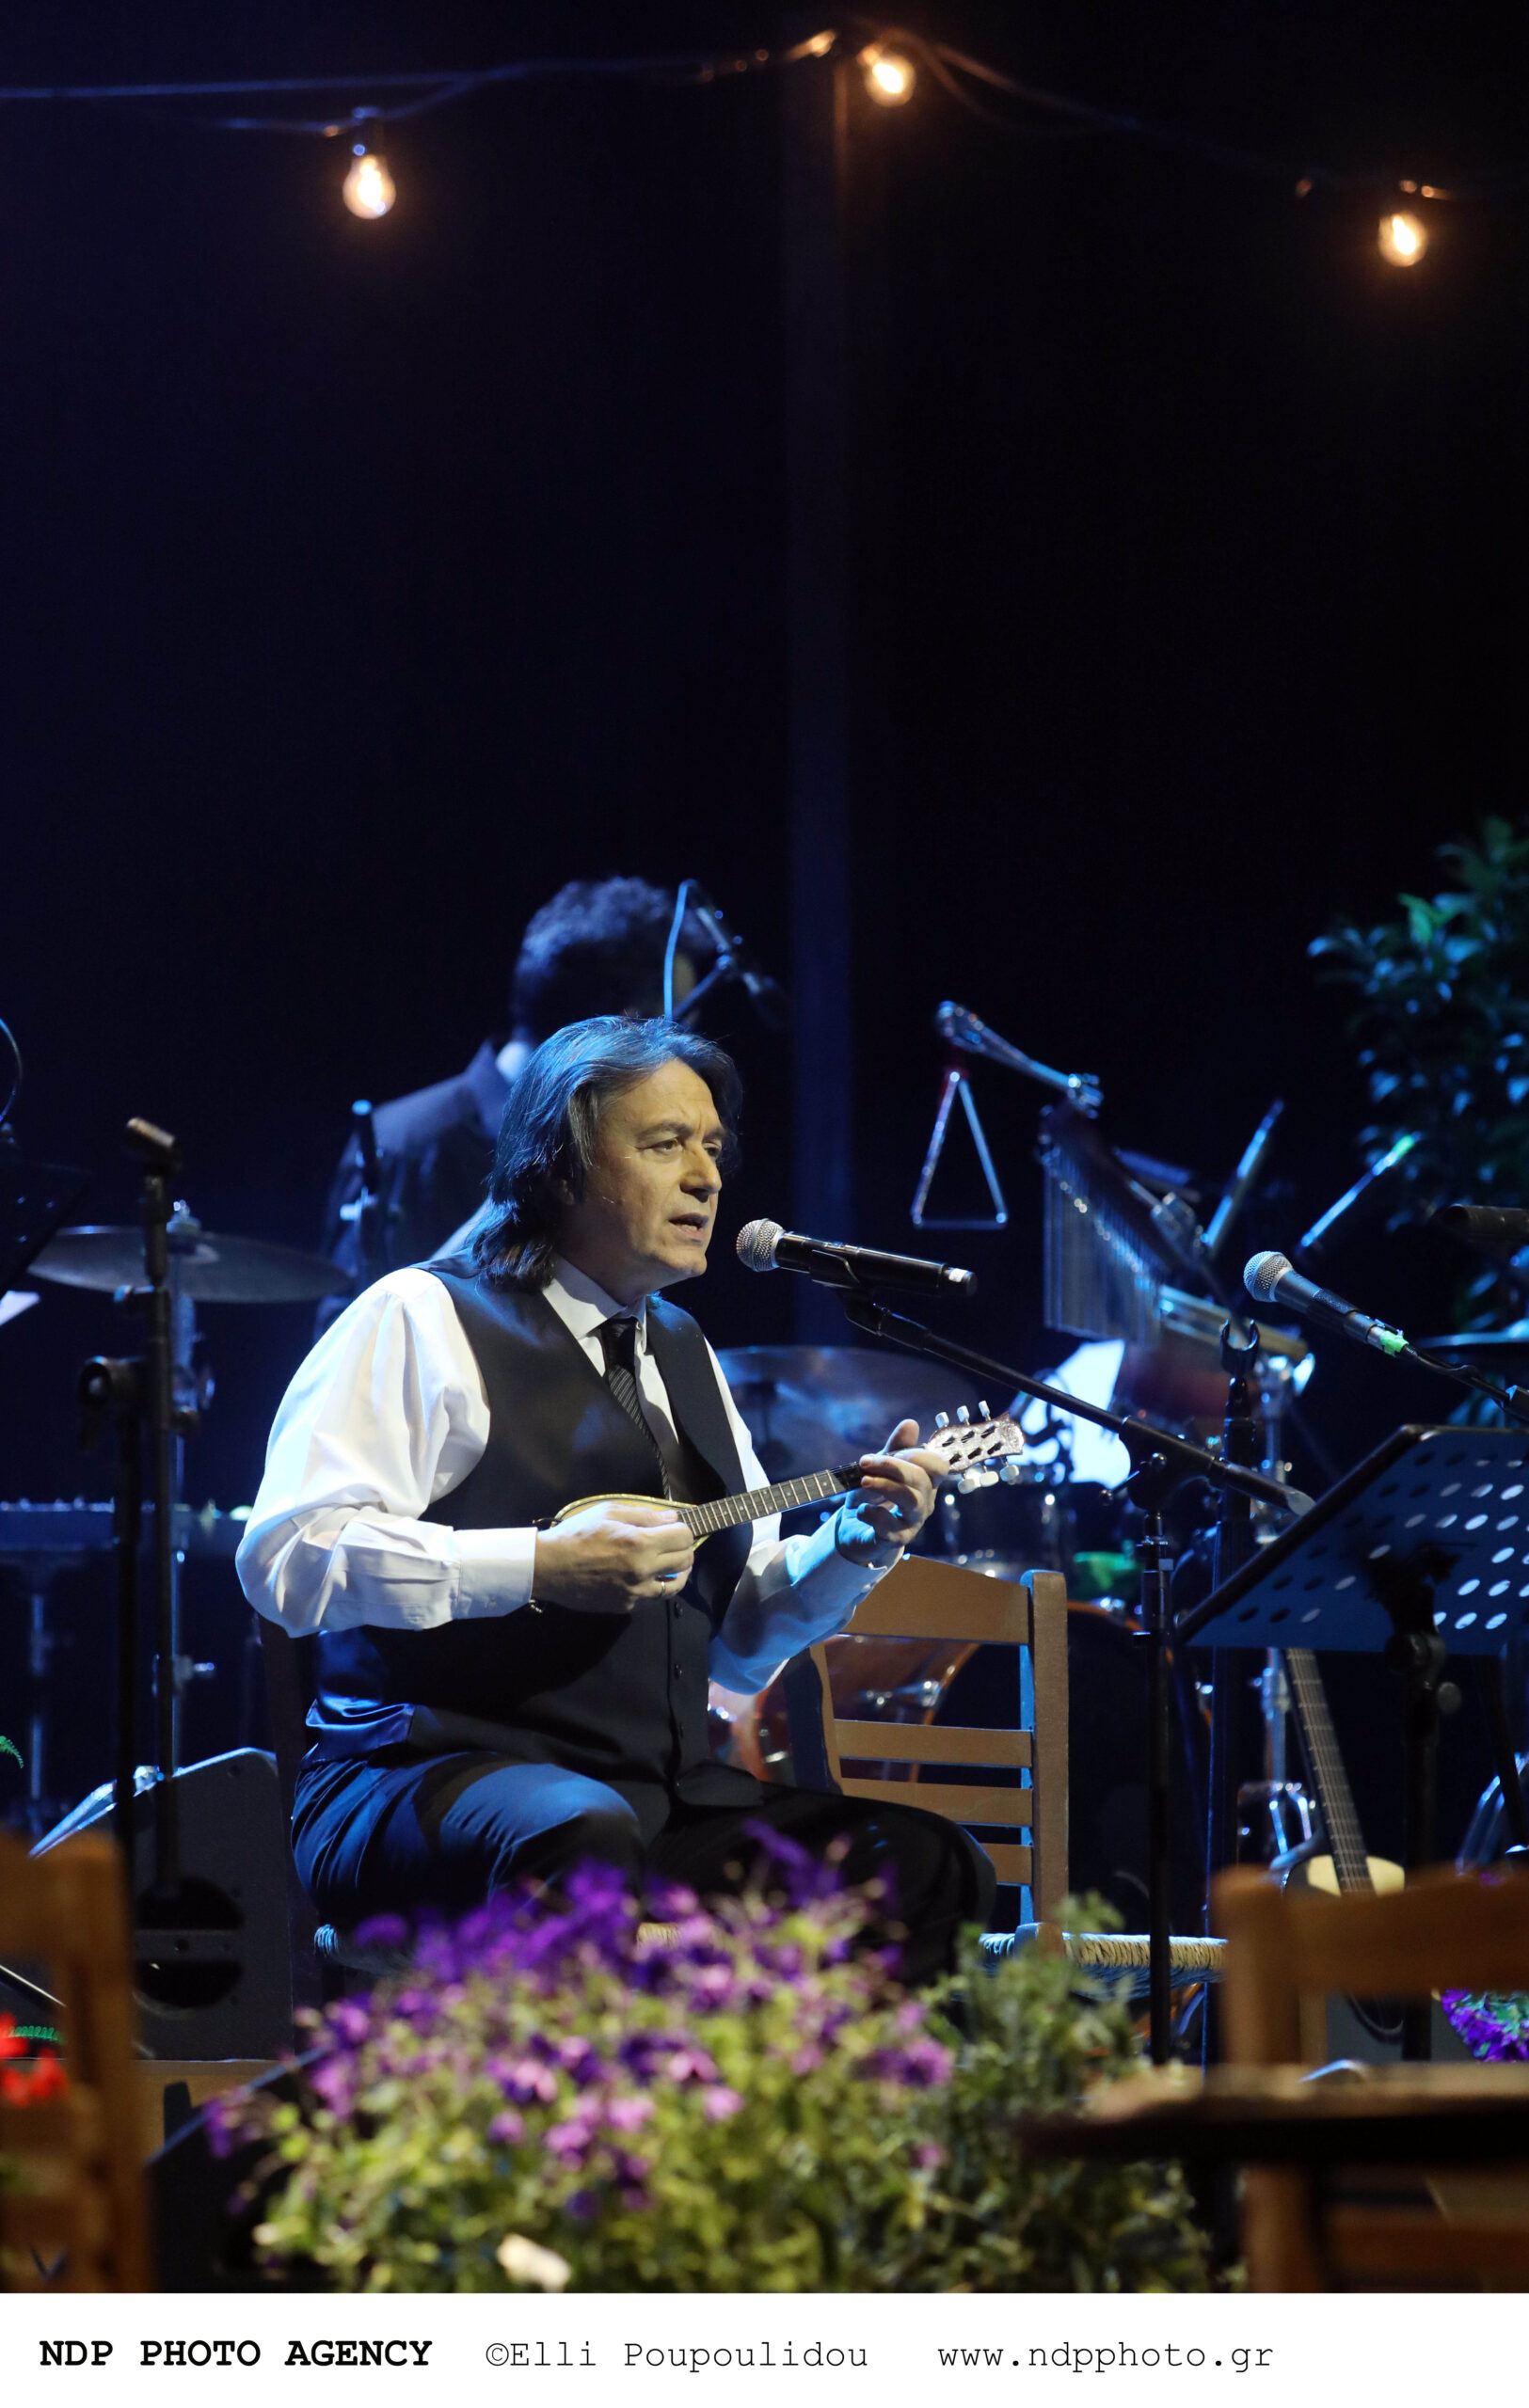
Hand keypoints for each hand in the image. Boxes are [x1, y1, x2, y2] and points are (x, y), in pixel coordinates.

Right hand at [532, 1501, 694, 1614]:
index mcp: (640, 1544)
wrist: (548, 1568)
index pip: (684, 1538)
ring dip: (676, 1573)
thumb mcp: (609, 1513)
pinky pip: (650, 1598)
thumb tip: (673, 1518)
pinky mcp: (625, 1607)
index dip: (682, 1529)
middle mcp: (643, 1571)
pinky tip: (642, 1577)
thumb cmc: (577, 1534)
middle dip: (683, 1549)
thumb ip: (645, 1515)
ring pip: (674, 1586)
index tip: (673, 1527)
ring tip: (668, 1564)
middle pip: (685, 1562)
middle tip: (672, 1543)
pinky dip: (652, 1587)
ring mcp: (635, 1593)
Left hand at [841, 1419, 943, 1554]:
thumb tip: (910, 1423)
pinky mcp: (896, 1539)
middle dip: (892, 1466)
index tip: (888, 1452)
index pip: (938, 1465)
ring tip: (863, 1482)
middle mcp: (924, 1502)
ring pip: (911, 1500)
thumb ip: (894, 1448)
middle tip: (864, 1462)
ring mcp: (913, 1522)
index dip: (916, 1454)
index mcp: (924, 1482)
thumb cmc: (871, 1496)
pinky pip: (891, 1526)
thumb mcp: (878, 1469)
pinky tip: (861, 1511)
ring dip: (885, 1485)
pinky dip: (873, 1514)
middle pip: (921, 1479)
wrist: (853, 1528)